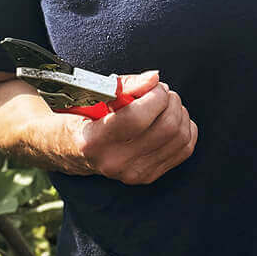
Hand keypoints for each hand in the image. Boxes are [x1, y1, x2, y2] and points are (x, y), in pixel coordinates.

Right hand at [47, 69, 198, 184]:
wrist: (70, 150)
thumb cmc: (82, 115)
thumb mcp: (94, 95)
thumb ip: (126, 86)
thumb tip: (155, 79)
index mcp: (93, 140)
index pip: (137, 118)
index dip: (155, 96)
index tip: (154, 86)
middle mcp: (114, 162)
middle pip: (165, 128)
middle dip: (171, 101)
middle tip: (162, 92)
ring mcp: (133, 174)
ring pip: (179, 137)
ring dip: (179, 112)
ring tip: (166, 104)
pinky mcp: (148, 177)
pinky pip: (184, 149)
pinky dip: (186, 129)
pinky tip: (170, 119)